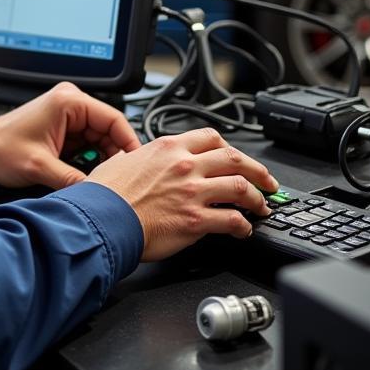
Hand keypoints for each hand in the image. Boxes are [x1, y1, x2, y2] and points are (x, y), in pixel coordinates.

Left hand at [0, 81, 139, 189]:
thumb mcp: (40, 167)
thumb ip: (74, 181)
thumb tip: (101, 195)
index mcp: (68, 101)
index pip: (115, 119)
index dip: (129, 145)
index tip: (137, 167)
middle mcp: (70, 103)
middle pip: (110, 131)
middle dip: (116, 156)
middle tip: (122, 181)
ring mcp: (67, 116)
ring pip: (101, 140)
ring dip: (104, 161)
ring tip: (106, 182)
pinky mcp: (63, 129)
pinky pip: (89, 145)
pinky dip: (92, 162)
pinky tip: (91, 177)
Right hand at [86, 127, 278, 260]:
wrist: (102, 219)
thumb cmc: (107, 194)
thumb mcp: (123, 160)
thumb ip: (146, 158)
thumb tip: (148, 163)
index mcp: (168, 148)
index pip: (211, 138)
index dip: (229, 148)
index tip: (236, 158)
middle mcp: (185, 166)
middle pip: (236, 159)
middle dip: (258, 171)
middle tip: (266, 182)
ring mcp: (193, 192)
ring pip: (241, 188)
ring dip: (258, 199)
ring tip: (262, 207)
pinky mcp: (197, 220)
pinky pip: (233, 221)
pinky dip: (244, 227)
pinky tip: (244, 231)